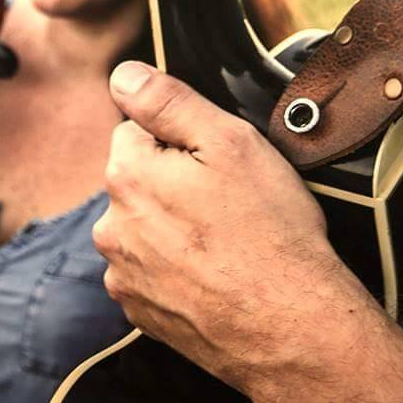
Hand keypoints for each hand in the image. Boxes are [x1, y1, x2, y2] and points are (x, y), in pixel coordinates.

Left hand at [94, 61, 370, 392]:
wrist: (290, 327)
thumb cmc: (269, 231)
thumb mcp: (229, 141)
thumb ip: (168, 101)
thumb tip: (124, 76)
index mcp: (127, 175)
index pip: (137, 128)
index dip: (183, 137)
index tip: (217, 161)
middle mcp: (112, 226)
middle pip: (140, 177)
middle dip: (176, 179)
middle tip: (230, 200)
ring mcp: (124, 274)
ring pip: (147, 223)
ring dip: (176, 224)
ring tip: (228, 239)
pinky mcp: (140, 311)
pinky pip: (152, 269)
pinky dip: (178, 266)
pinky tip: (218, 270)